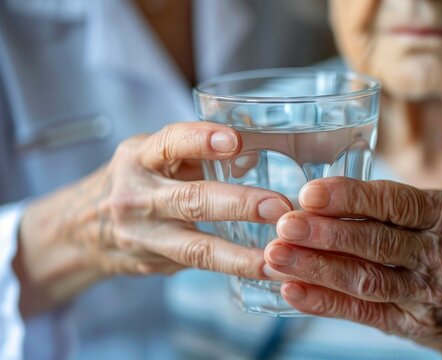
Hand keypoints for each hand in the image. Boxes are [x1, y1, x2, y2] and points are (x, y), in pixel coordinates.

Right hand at [15, 122, 290, 315]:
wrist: (83, 228)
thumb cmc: (136, 181)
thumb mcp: (155, 155)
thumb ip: (199, 152)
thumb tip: (253, 154)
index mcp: (140, 157)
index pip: (170, 144)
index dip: (202, 141)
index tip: (236, 141)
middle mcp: (138, 195)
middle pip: (191, 199)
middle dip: (238, 203)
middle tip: (279, 206)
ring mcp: (144, 234)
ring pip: (195, 246)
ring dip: (239, 253)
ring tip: (276, 256)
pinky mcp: (155, 262)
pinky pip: (199, 266)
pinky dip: (234, 268)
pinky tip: (265, 270)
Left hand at [264, 178, 441, 358]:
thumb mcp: (436, 216)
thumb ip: (389, 207)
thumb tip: (315, 196)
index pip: (395, 203)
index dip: (350, 198)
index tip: (309, 193)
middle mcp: (440, 252)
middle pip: (377, 242)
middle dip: (326, 234)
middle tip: (284, 225)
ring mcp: (428, 292)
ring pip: (367, 279)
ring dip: (317, 269)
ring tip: (275, 258)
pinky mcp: (413, 323)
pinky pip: (364, 312)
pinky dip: (326, 302)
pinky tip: (293, 291)